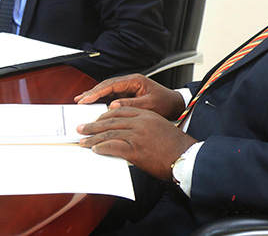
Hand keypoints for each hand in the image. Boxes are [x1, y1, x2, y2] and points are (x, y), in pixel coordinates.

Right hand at [74, 73, 185, 119]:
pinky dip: (101, 99)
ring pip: (108, 90)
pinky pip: (112, 96)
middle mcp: (130, 82)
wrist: (175, 105)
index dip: (98, 91)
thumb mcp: (149, 105)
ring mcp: (129, 88)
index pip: (113, 84)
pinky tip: (92, 104)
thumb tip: (114, 105)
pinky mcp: (128, 94)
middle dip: (92, 92)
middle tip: (79, 101)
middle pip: (107, 85)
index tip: (87, 99)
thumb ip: (132, 104)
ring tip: (81, 101)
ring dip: (95, 95)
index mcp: (136, 81)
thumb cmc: (165, 103)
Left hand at [77, 106, 197, 179]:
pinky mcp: (135, 150)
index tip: (96, 119)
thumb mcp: (159, 128)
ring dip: (93, 138)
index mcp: (147, 115)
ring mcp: (137, 135)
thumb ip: (143, 127)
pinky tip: (95, 150)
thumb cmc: (175, 146)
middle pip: (111, 121)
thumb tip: (126, 134)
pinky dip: (102, 148)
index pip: (120, 110)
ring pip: (109, 133)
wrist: (185, 157)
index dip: (105, 115)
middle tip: (82, 128)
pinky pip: (113, 146)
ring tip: (83, 141)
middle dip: (93, 125)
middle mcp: (141, 122)